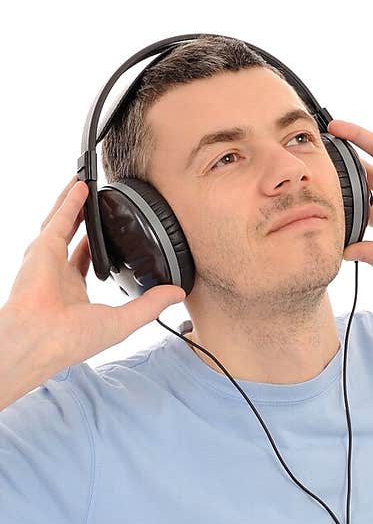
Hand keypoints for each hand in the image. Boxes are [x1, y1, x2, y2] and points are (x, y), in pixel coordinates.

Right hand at [4, 177, 186, 376]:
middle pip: (73, 238)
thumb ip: (151, 304)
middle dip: (84, 220)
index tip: (111, 238)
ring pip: (63, 223)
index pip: (86, 264)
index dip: (97, 250)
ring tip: (88, 185)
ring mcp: (49, 259)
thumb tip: (178, 293)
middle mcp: (58, 274)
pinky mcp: (43, 248)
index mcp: (74, 293)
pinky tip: (81, 186)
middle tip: (99, 204)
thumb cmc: (73, 338)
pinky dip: (70, 200)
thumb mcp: (124, 321)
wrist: (43, 337)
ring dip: (75, 203)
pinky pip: (59, 218)